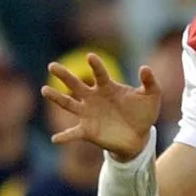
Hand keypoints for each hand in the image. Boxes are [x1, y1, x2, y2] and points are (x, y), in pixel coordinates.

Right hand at [41, 53, 160, 160]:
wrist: (139, 137)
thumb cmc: (144, 113)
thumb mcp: (152, 96)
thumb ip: (150, 81)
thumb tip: (144, 67)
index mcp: (108, 87)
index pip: (100, 74)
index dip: (95, 65)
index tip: (90, 56)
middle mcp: (94, 99)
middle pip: (76, 85)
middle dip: (65, 75)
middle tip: (52, 65)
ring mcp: (89, 114)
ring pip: (69, 104)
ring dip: (56, 98)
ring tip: (44, 90)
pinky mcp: (87, 131)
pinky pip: (73, 133)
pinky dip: (64, 136)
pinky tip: (55, 138)